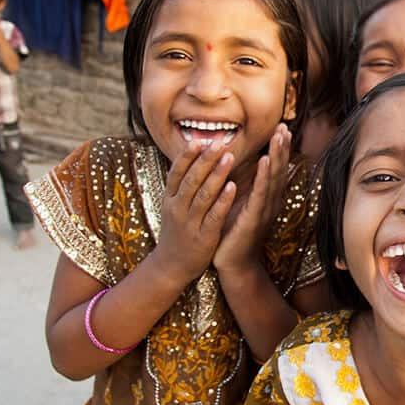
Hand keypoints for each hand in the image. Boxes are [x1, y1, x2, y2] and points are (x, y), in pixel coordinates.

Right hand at [153, 140, 236, 283]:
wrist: (172, 266)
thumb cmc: (178, 230)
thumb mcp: (174, 205)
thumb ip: (183, 183)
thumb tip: (194, 154)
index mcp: (170, 198)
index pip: (177, 172)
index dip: (188, 155)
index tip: (200, 139)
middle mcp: (177, 208)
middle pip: (191, 179)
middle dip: (206, 159)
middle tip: (220, 141)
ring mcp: (189, 223)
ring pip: (203, 195)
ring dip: (217, 174)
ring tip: (229, 157)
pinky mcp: (203, 237)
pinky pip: (213, 216)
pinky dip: (223, 200)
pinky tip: (233, 186)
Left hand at [213, 124, 291, 272]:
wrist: (233, 265)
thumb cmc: (234, 234)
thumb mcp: (240, 204)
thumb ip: (246, 187)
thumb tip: (246, 166)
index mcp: (266, 198)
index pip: (275, 168)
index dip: (279, 148)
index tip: (281, 127)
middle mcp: (270, 202)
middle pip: (279, 169)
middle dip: (282, 146)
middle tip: (284, 125)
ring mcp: (265, 211)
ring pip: (274, 178)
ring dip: (277, 155)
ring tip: (280, 135)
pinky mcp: (254, 219)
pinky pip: (260, 194)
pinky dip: (264, 176)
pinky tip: (266, 161)